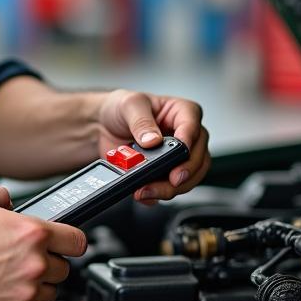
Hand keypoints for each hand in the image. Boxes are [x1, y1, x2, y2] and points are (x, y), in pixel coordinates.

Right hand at [0, 186, 85, 300]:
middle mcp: (34, 264)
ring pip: (50, 294)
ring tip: (8, 279)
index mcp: (32, 233)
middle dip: (46, 264)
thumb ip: (1, 197)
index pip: (77, 241)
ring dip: (35, 287)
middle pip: (63, 269)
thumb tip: (9, 202)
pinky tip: (4, 297)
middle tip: (22, 261)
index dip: (69, 241)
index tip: (63, 244)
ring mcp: (25, 293)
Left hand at [95, 89, 209, 203]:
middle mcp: (185, 135)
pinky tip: (144, 193)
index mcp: (182, 112)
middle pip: (197, 158)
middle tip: (169, 181)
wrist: (102, 125)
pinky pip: (169, 189)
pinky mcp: (165, 173)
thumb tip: (153, 140)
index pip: (193, 127)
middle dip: (183, 173)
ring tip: (147, 190)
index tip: (176, 156)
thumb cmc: (121, 108)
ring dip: (169, 188)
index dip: (188, 143)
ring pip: (188, 178)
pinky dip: (158, 195)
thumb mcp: (129, 105)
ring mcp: (177, 156)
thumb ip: (141, 121)